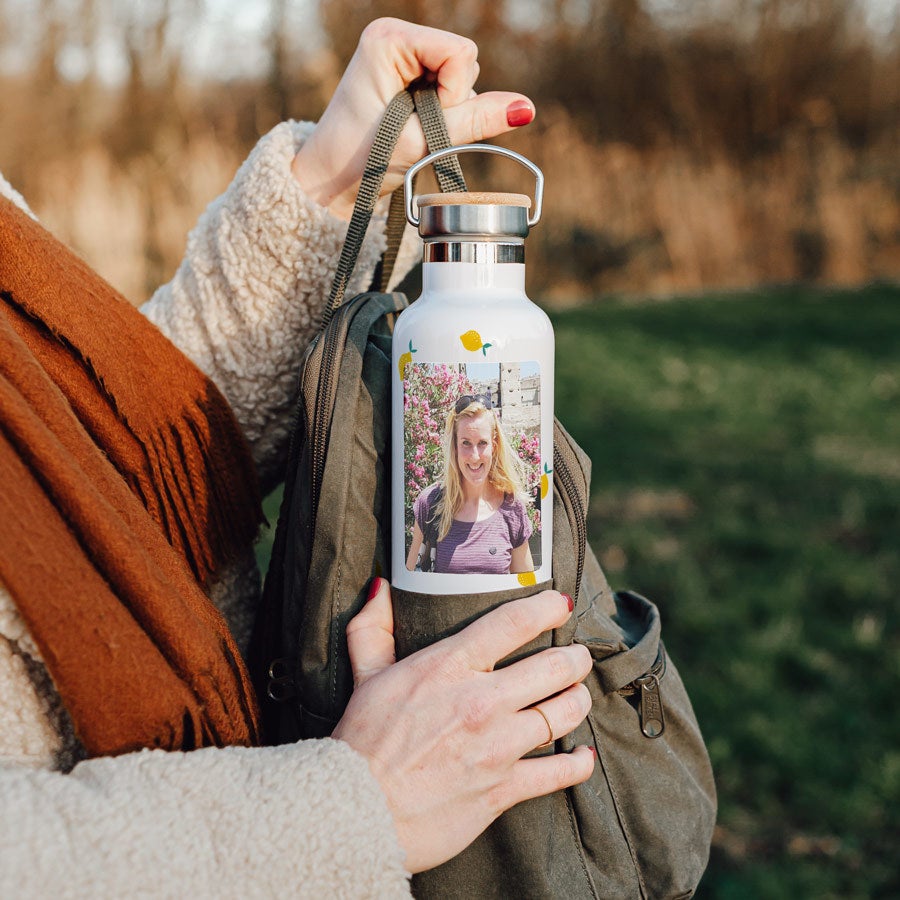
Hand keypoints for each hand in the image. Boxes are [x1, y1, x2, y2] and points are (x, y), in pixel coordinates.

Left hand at [292, 18, 535, 218]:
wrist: (329, 181)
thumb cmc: (361, 160)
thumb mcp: (422, 141)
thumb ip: (476, 121)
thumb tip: (525, 108)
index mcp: (390, 38)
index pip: (460, 53)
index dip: (454, 95)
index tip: (422, 121)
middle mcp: (399, 39)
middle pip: (465, 64)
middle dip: (451, 103)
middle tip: (413, 129)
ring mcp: (406, 58)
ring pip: (463, 80)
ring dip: (447, 113)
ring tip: (410, 131)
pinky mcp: (412, 79)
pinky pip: (453, 93)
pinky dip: (443, 117)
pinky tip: (416, 129)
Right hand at [332, 578, 594, 873]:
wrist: (357, 813)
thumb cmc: (360, 741)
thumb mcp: (365, 674)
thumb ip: (373, 627)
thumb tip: (380, 586)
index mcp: (449, 666)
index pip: (513, 623)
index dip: (546, 608)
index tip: (560, 605)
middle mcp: (480, 701)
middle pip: (554, 666)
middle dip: (575, 658)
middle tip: (578, 656)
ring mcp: (497, 746)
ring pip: (564, 712)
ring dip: (579, 699)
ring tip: (578, 694)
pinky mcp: (503, 788)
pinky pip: (559, 773)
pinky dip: (578, 763)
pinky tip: (583, 756)